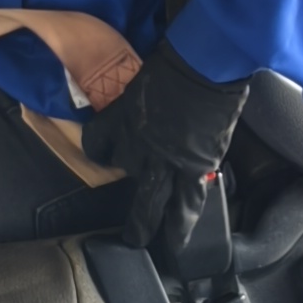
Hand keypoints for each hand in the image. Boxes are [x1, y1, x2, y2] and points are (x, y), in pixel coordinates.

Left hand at [81, 51, 249, 259]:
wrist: (205, 67)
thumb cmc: (177, 61)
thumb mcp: (144, 79)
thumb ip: (142, 101)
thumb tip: (150, 108)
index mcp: (121, 119)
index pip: (97, 142)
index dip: (100, 148)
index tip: (105, 152)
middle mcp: (137, 145)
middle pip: (121, 170)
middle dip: (114, 177)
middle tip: (116, 206)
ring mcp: (164, 161)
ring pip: (150, 201)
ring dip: (145, 224)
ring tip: (140, 240)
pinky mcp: (194, 168)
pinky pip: (186, 202)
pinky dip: (182, 224)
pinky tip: (178, 241)